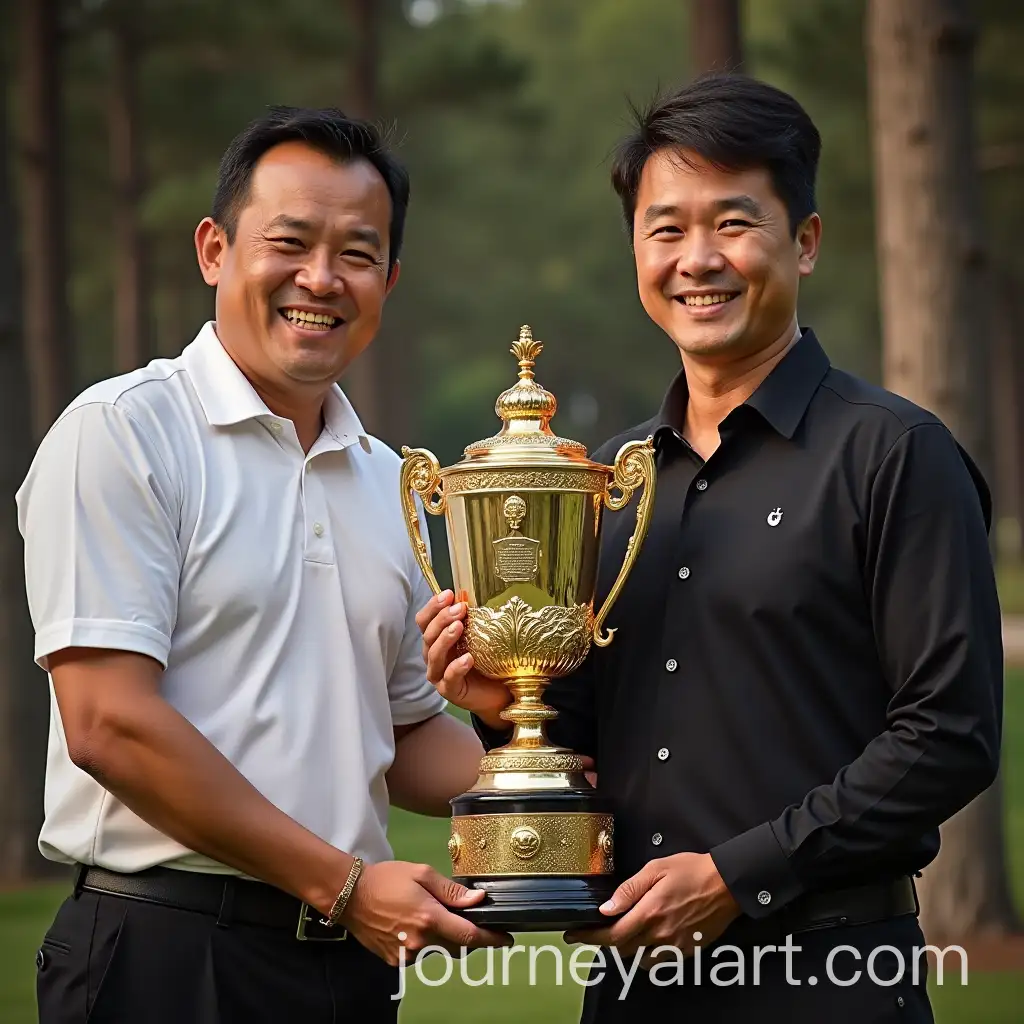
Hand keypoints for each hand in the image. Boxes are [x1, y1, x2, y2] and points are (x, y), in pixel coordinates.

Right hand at [341, 860, 511, 964]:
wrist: (350, 895)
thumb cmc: (386, 879)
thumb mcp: (421, 874)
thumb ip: (451, 890)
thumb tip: (478, 899)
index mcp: (430, 918)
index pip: (469, 936)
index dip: (491, 939)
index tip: (506, 939)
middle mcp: (421, 942)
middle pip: (457, 947)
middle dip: (467, 936)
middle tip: (466, 919)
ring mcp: (407, 955)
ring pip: (439, 951)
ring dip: (443, 938)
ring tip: (429, 915)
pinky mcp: (395, 961)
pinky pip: (421, 955)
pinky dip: (425, 942)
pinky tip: (413, 924)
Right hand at [416, 590, 513, 729]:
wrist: (500, 691)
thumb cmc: (487, 660)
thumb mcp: (479, 635)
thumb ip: (471, 619)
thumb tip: (470, 595)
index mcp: (437, 639)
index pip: (425, 620)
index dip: (433, 606)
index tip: (448, 594)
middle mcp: (434, 656)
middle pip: (428, 635)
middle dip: (442, 619)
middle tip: (459, 609)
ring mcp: (439, 674)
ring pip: (434, 655)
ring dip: (445, 638)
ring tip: (459, 627)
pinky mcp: (450, 691)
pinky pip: (448, 678)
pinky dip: (456, 667)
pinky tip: (468, 659)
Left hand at [565, 853, 739, 961]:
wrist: (726, 884)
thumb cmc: (691, 871)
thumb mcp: (655, 869)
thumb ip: (628, 890)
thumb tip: (606, 908)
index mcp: (649, 913)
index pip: (611, 936)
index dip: (588, 938)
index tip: (573, 935)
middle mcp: (659, 934)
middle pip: (622, 950)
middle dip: (607, 940)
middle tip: (600, 927)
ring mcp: (674, 946)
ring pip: (639, 960)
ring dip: (628, 948)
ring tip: (627, 930)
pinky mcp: (686, 951)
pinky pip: (660, 961)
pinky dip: (648, 953)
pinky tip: (650, 936)